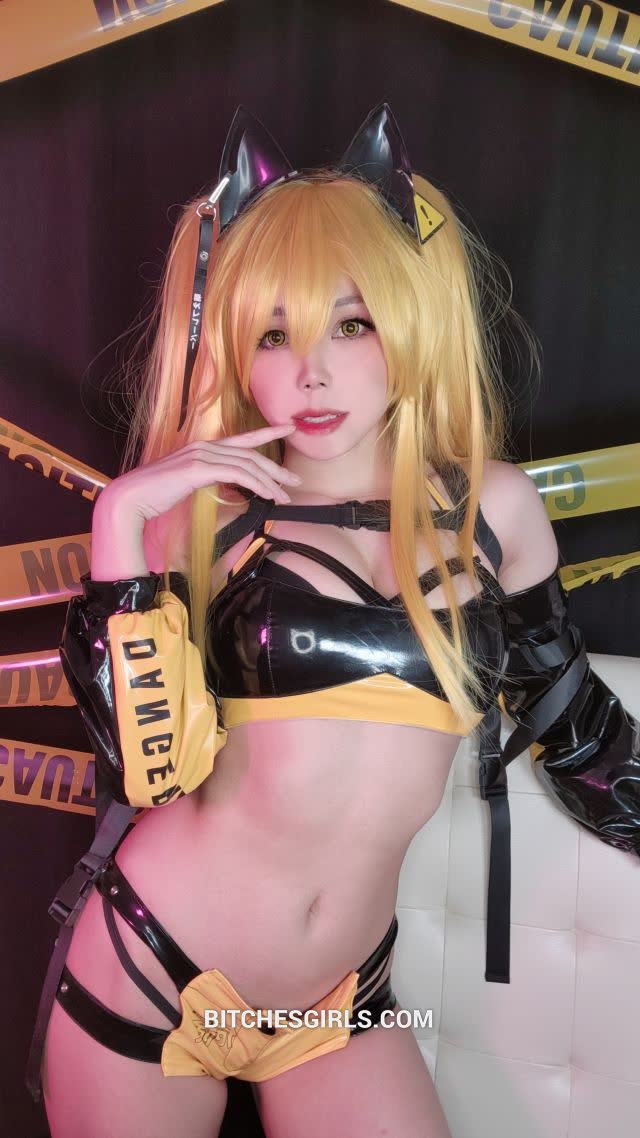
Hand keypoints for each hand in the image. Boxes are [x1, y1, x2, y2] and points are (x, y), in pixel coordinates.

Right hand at [99, 424, 299, 523]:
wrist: (131, 498)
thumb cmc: (156, 496)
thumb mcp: (188, 486)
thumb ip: (208, 481)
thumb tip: (228, 489)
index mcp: (203, 448)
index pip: (242, 439)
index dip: (268, 433)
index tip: (289, 428)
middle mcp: (205, 446)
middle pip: (251, 454)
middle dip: (276, 469)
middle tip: (295, 481)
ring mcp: (202, 455)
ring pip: (248, 465)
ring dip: (270, 482)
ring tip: (284, 497)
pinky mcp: (199, 468)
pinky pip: (238, 474)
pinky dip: (257, 485)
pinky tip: (267, 495)